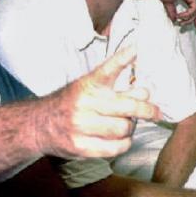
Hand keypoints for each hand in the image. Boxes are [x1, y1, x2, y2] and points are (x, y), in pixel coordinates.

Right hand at [35, 45, 160, 158]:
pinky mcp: (80, 146)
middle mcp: (84, 103)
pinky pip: (116, 147)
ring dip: (130, 128)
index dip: (122, 59)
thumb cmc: (71, 105)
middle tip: (156, 113)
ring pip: (124, 128)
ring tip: (125, 125)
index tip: (136, 49)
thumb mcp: (89, 90)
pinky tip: (121, 139)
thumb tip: (146, 93)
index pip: (107, 70)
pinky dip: (124, 144)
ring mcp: (81, 125)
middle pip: (128, 107)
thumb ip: (118, 91)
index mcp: (87, 85)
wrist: (38, 125)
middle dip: (147, 110)